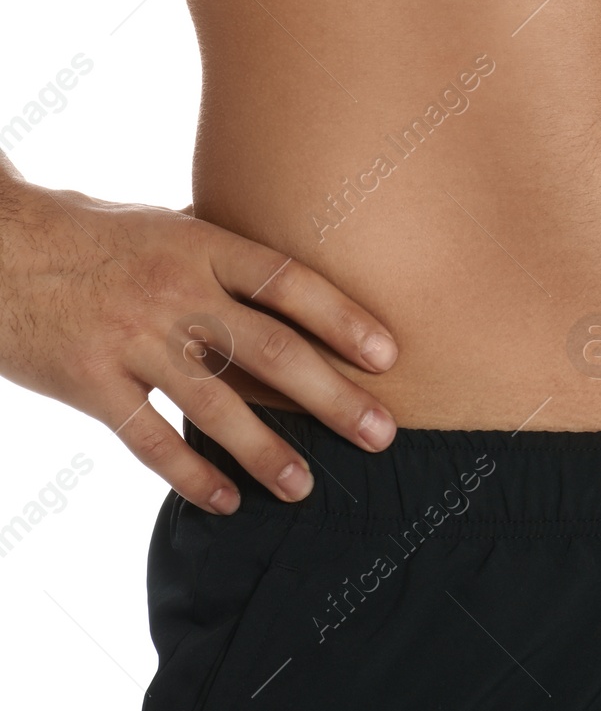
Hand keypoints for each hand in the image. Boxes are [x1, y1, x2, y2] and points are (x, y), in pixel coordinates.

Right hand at [0, 182, 399, 514]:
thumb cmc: (92, 234)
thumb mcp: (166, 225)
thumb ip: (224, 256)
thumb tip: (292, 279)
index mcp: (200, 247)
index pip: (288, 283)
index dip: (343, 318)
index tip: (388, 355)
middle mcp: (173, 294)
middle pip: (269, 350)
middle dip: (332, 396)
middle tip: (381, 432)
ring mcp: (130, 340)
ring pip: (214, 406)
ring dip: (267, 451)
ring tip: (307, 486)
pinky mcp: (89, 383)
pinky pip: (148, 439)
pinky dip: (189, 475)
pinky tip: (226, 500)